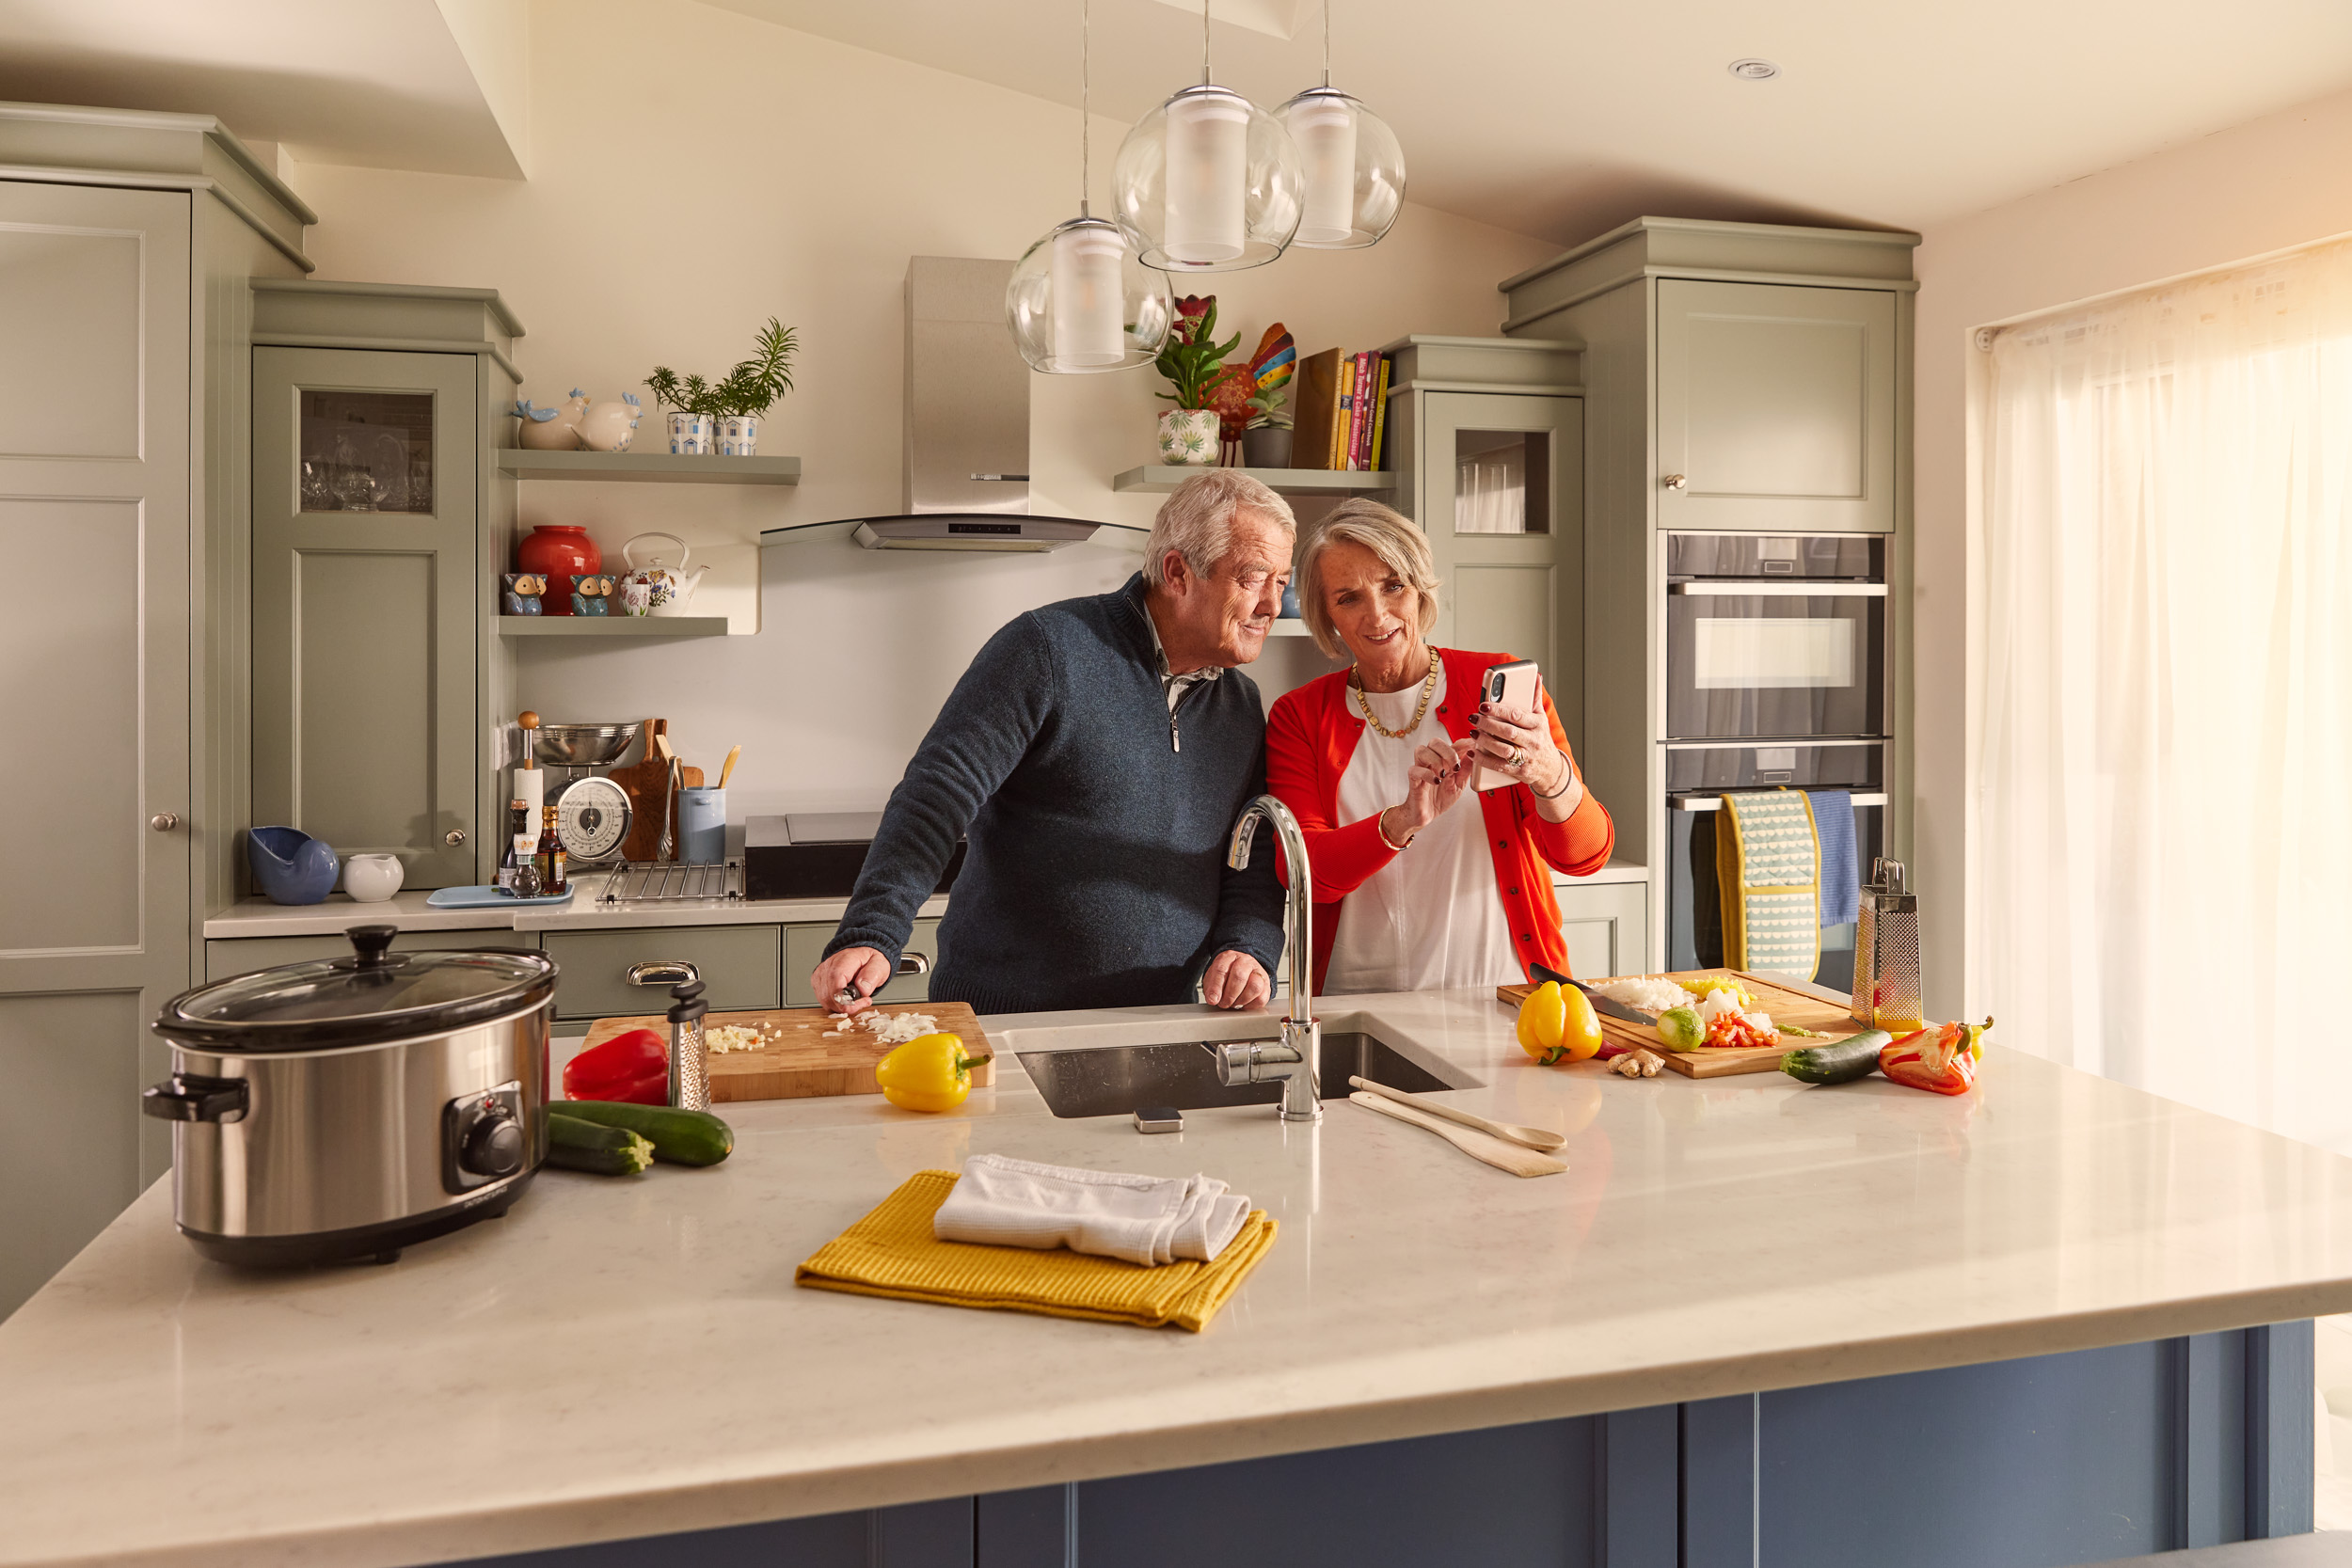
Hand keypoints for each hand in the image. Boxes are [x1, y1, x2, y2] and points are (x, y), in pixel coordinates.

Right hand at [811, 946, 889, 1014]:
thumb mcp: (879, 964)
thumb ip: (872, 975)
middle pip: (829, 995)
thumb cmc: (869, 961)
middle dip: (848, 1005)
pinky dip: (836, 1004)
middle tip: (864, 1000)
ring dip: (842, 1006)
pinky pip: (824, 1001)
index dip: (846, 998)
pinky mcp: (818, 983)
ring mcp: (821, 975)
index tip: (863, 1001)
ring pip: (825, 1001)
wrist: (861, 957)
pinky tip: (847, 999)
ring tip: (856, 998)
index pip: (835, 981)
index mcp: (844, 960)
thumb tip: (862, 989)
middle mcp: (828, 967)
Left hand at [1202, 950, 1270, 1009]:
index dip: (1216, 986)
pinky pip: (1262, 998)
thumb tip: (1213, 999)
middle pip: (1239, 976)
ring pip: (1254, 986)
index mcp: (1229, 957)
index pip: (1221, 969)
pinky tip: (1243, 1004)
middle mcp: (1245, 961)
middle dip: (1229, 995)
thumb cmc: (1226, 976)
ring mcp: (1258, 971)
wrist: (1242, 971)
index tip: (1213, 999)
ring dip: (1241, 1000)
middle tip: (1224, 1003)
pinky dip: (1250, 1005)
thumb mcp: (1213, 978)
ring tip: (1234, 1004)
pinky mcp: (1266, 984)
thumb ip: (1211, 988)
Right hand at [1388, 738, 1473, 842]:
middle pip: (1435, 742)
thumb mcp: (1460, 784)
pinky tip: (1436, 781)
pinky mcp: (1413, 780)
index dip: (1463, 744)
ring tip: (1443, 774)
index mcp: (1444, 761)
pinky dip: (1427, 774)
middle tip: (1455, 766)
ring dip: (1435, 760)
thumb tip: (1474, 754)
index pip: (1453, 744)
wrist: (1427, 814)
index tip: (1473, 748)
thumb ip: (1466, 770)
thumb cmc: (1441, 798)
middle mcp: (1432, 762)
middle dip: (1448, 751)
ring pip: (1421, 750)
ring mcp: (1421, 769)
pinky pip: (1415, 770)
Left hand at [1473, 699, 1579, 814]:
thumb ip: (1534, 698)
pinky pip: (1499, 766)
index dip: (1499, 710)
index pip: (1517, 715)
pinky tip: (1473, 753)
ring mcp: (1526, 757)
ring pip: (1503, 749)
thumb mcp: (1541, 718)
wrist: (1550, 769)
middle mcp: (1533, 741)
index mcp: (1538, 725)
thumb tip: (1536, 676)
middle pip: (1508, 732)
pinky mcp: (1519, 771)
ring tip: (1472, 733)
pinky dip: (1484, 760)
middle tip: (1473, 717)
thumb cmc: (1541, 739)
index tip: (1483, 705)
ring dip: (1485, 741)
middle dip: (1488, 724)